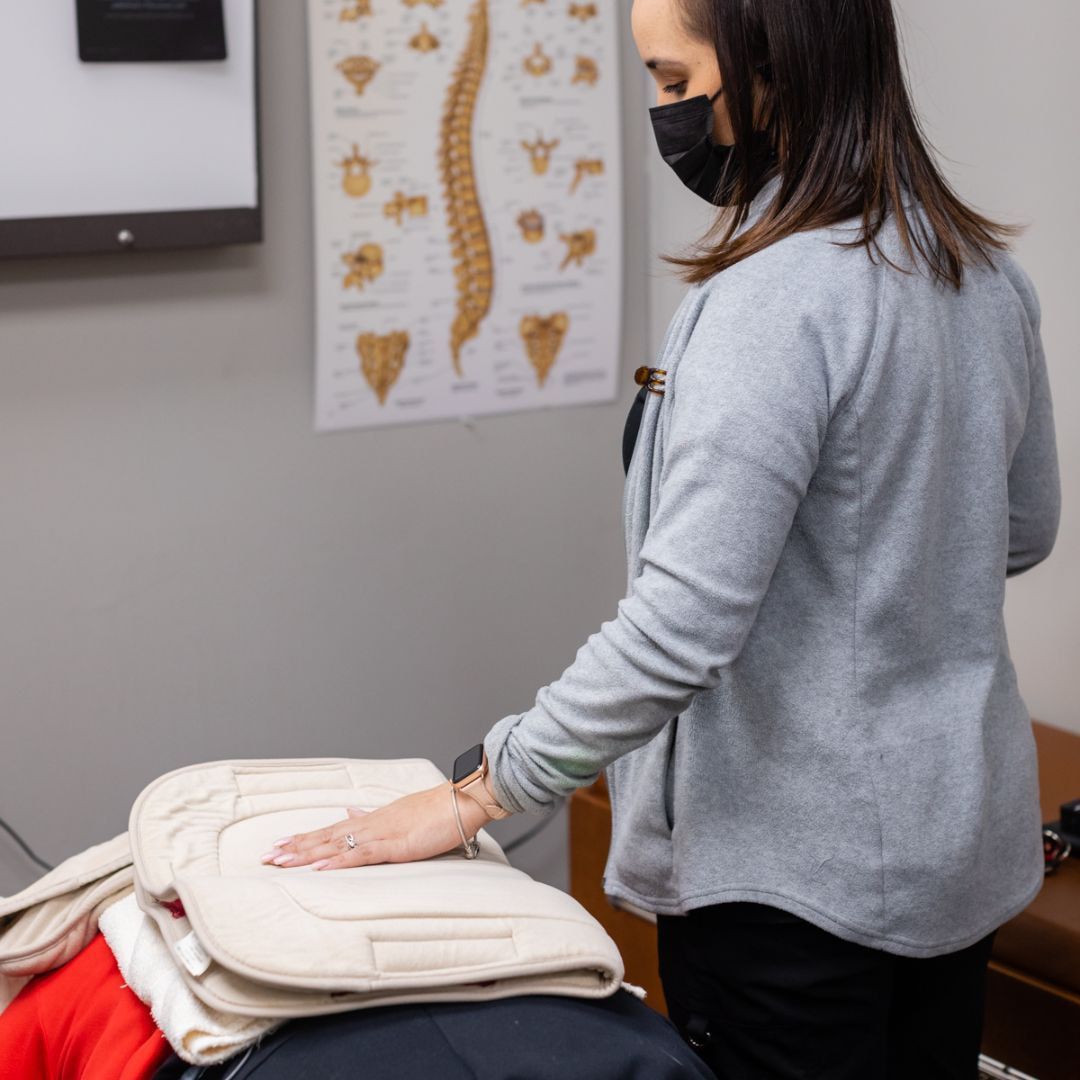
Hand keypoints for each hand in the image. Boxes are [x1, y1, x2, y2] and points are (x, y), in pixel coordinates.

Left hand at [260, 782, 493, 870]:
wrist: (461, 801)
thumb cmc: (436, 811)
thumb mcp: (400, 815)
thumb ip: (372, 816)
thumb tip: (350, 811)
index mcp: (372, 820)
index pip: (330, 830)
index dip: (304, 838)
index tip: (280, 845)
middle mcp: (370, 824)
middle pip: (325, 836)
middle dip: (295, 847)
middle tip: (267, 856)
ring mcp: (381, 833)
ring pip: (336, 844)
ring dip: (306, 853)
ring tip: (281, 861)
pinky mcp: (395, 844)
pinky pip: (360, 854)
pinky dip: (336, 861)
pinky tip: (318, 867)